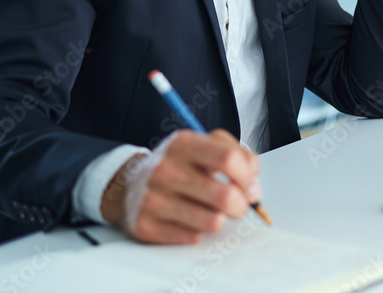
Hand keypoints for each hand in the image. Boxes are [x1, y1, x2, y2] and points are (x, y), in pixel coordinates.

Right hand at [101, 129, 260, 244]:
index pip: (229, 159)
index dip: (247, 176)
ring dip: (220, 219)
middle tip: (236, 205)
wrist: (128, 185)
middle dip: (241, 205)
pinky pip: (193, 237)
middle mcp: (165, 169)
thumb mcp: (204, 146)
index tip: (249, 185)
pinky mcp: (146, 225)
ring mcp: (153, 198)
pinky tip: (189, 219)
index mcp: (183, 144)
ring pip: (213, 222)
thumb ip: (238, 156)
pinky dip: (198, 231)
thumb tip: (254, 188)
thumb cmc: (177, 165)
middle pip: (225, 196)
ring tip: (212, 211)